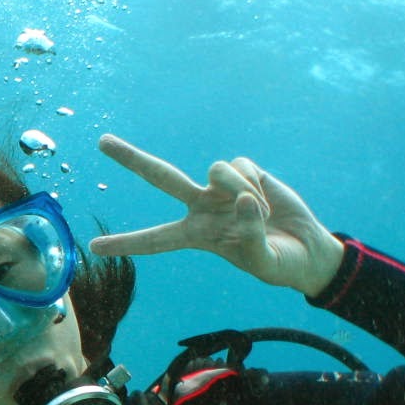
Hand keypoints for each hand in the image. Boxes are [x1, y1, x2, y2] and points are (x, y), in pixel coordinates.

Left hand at [89, 135, 343, 296]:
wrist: (310, 250)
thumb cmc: (281, 263)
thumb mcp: (264, 262)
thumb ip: (251, 236)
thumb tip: (242, 199)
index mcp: (196, 236)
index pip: (155, 241)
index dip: (126, 243)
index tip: (93, 248)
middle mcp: (201, 206)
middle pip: (161, 177)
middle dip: (131, 159)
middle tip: (101, 141)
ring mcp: (221, 187)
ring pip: (215, 169)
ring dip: (241, 189)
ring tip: (261, 213)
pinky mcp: (246, 171)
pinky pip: (240, 166)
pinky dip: (255, 183)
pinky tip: (268, 199)